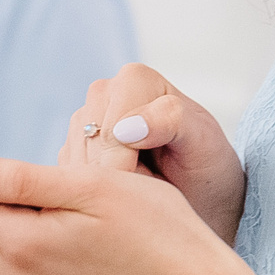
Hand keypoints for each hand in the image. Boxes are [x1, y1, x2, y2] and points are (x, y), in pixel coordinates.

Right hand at [60, 63, 247, 243]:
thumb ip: (171, 122)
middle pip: (89, 150)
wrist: (200, 195)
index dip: (129, 170)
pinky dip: (93, 195)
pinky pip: (67, 179)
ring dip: (105, 190)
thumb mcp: (204, 143)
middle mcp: (103, 92)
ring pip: (73, 167)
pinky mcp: (72, 149)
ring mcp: (83, 120)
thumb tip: (125, 127)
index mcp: (135, 79)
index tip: (156, 188)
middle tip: (151, 191)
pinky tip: (123, 194)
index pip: (111, 134)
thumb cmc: (208, 167)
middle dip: (117, 181)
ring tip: (141, 191)